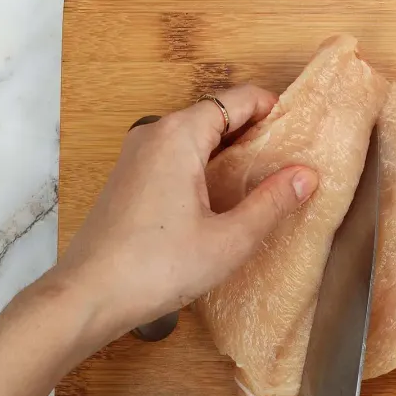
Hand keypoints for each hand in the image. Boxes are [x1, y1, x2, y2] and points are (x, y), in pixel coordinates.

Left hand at [52, 85, 317, 344]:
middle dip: (256, 133)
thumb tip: (307, 175)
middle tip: (290, 163)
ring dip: (231, 153)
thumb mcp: (229, 239)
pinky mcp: (130, 178)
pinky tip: (224, 201)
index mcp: (179, 135)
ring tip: (264, 183)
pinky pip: (177, 156)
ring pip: (196, 137)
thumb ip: (272, 202)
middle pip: (217, 115)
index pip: (238, 99)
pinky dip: (206, 167)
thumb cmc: (158, 267)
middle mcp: (154, 133)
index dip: (274, 110)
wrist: (88, 296)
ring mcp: (137, 155)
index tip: (302, 133)